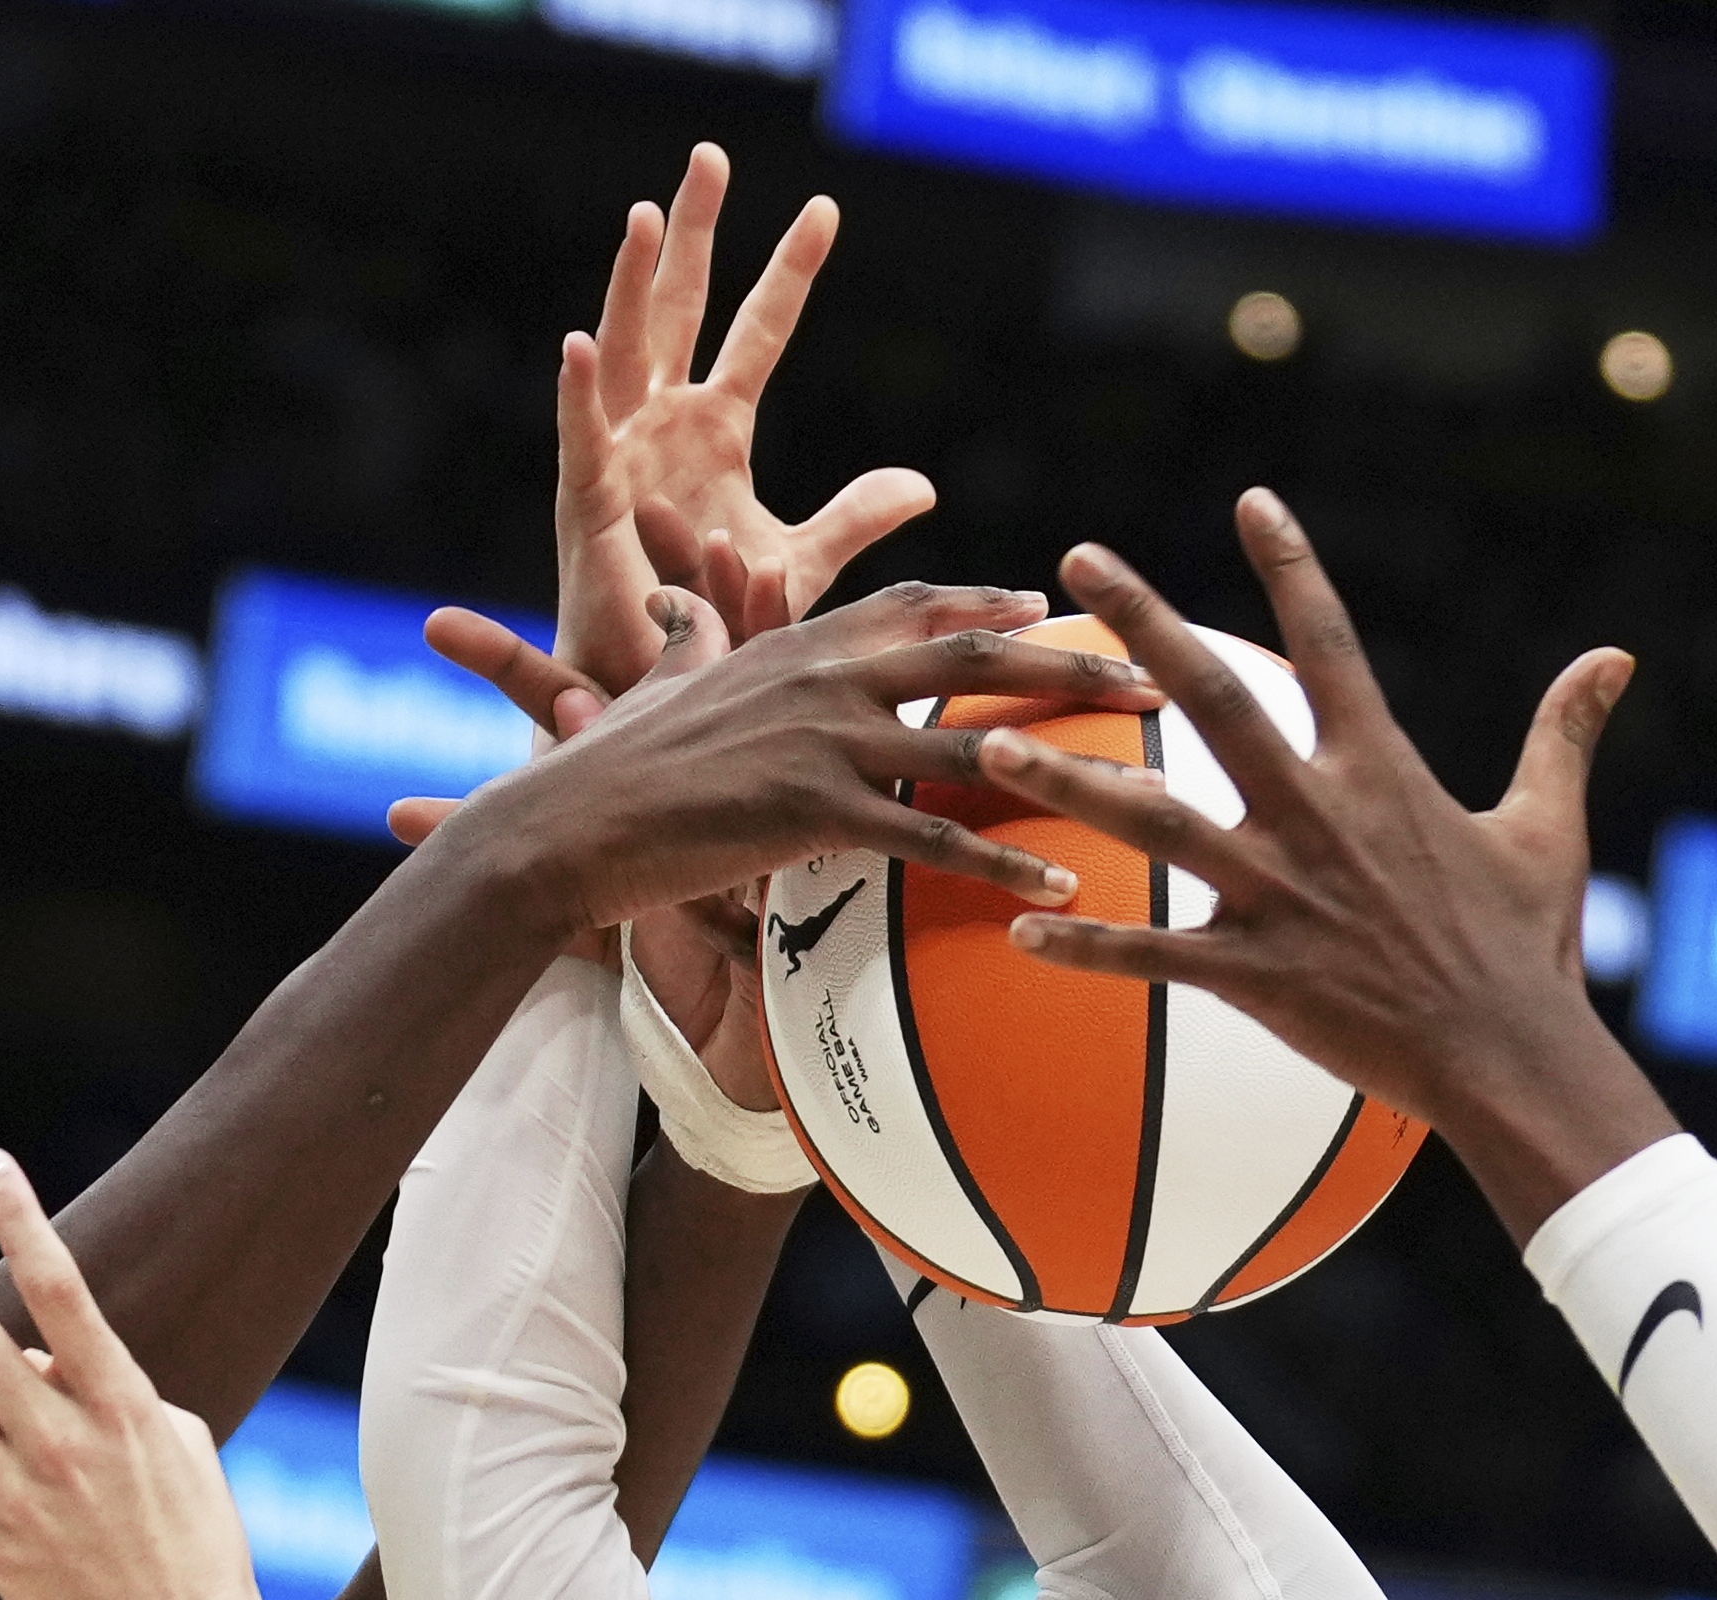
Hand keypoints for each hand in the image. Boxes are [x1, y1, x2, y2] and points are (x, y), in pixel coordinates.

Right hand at [433, 576, 1157, 943]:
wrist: (563, 824)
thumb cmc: (608, 760)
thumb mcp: (659, 679)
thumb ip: (690, 636)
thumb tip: (682, 605)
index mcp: (798, 644)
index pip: (916, 606)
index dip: (989, 602)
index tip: (1053, 600)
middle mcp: (824, 677)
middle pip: (976, 656)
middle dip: (1072, 663)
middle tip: (1153, 677)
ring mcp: (824, 740)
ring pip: (974, 741)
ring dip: (1068, 761)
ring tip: (1143, 787)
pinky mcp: (816, 812)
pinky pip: (931, 837)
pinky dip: (1000, 860)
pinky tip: (1058, 883)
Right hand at [555, 145, 932, 696]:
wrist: (659, 688)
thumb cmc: (715, 624)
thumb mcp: (800, 564)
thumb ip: (854, 520)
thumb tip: (923, 485)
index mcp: (716, 432)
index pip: (759, 332)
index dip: (789, 273)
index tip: (825, 209)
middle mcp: (663, 427)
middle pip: (680, 309)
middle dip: (693, 234)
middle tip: (709, 156)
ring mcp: (621, 456)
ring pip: (624, 350)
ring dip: (630, 284)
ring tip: (644, 216)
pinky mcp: (586, 504)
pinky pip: (579, 439)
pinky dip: (576, 394)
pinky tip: (576, 341)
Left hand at [976, 490, 1679, 1237]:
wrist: (1511, 1059)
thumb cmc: (1524, 949)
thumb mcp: (1547, 826)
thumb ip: (1562, 733)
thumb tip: (1615, 656)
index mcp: (1380, 769)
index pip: (1330, 641)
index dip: (1293, 564)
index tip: (1249, 500)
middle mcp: (1318, 814)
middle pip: (1214, 697)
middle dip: (1143, 622)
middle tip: (1081, 557)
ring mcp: (1279, 893)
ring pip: (1152, 821)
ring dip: (1065, 780)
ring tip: (985, 742)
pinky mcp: (1254, 974)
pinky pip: (1151, 954)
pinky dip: (1083, 944)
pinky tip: (1016, 929)